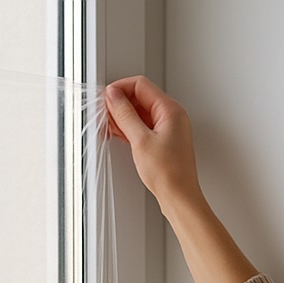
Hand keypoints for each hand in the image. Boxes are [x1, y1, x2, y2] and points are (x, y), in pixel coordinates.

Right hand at [105, 76, 203, 212]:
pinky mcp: (162, 139)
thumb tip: (113, 95)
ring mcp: (167, 127)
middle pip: (139, 96)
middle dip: (119, 104)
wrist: (179, 197)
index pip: (140, 85)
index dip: (120, 89)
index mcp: (170, 110)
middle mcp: (171, 115)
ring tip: (108, 127)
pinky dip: (129, 127)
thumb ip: (125, 114)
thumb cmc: (168, 173)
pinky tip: (118, 134)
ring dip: (122, 117)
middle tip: (104, 115)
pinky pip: (142, 125)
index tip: (105, 99)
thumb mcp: (140, 140)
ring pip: (139, 111)